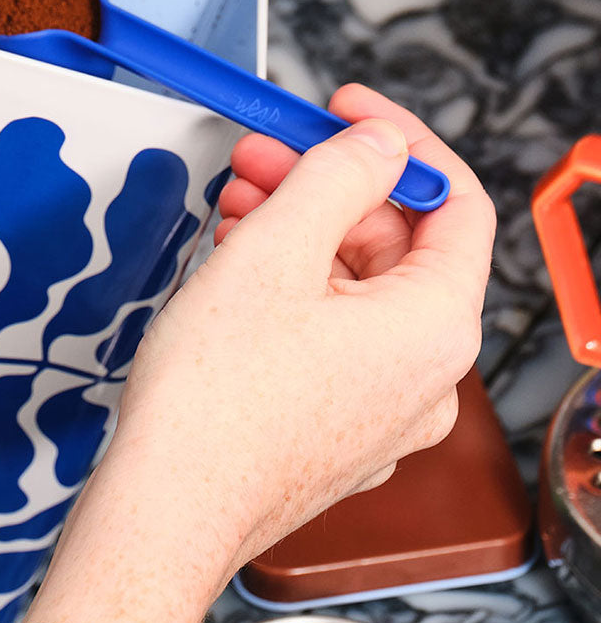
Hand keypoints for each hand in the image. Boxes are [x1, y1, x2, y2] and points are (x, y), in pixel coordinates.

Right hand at [24, 86, 495, 622]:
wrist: (166, 510)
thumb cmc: (214, 401)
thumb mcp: (275, 251)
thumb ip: (338, 176)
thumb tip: (380, 144)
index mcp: (435, 328)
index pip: (456, 205)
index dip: (402, 142)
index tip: (346, 111)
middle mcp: (426, 378)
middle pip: (397, 249)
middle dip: (327, 191)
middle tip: (261, 156)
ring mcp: (383, 414)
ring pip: (356, 295)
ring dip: (301, 239)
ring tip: (235, 210)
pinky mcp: (336, 435)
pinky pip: (332, 343)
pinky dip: (291, 296)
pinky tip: (236, 274)